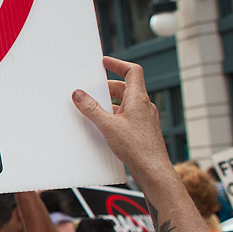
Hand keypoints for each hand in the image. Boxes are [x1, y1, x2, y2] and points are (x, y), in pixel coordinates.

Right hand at [72, 57, 171, 182]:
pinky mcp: (143, 129)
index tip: (105, 62)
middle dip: (108, 86)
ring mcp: (145, 117)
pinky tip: (105, 126)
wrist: (153, 169)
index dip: (118, 64)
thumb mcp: (108, 126)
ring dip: (110, 103)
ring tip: (95, 109)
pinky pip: (128, 115)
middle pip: (125, 87)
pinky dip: (115, 115)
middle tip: (92, 89)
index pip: (132, 71)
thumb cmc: (137, 148)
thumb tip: (78, 94)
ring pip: (126, 103)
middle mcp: (144, 105)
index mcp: (138, 98)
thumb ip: (91, 109)